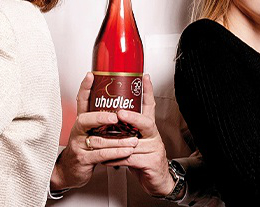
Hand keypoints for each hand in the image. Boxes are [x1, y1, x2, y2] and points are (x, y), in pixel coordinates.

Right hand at [50, 73, 138, 191]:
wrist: (69, 171)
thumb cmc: (83, 148)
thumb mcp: (90, 131)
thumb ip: (102, 120)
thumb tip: (122, 106)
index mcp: (82, 121)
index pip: (81, 101)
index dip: (85, 87)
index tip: (91, 75)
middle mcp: (78, 131)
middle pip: (85, 119)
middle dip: (101, 117)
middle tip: (116, 117)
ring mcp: (79, 145)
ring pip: (98, 140)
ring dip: (117, 140)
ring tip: (133, 140)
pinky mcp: (83, 159)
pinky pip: (100, 155)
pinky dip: (115, 153)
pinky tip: (126, 152)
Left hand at [103, 75, 175, 197]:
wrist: (157, 181)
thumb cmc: (144, 160)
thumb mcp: (135, 141)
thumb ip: (124, 130)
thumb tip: (106, 118)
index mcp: (148, 128)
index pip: (150, 106)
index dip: (148, 91)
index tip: (144, 77)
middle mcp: (153, 135)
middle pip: (146, 122)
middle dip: (132, 117)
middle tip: (119, 114)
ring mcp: (154, 148)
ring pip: (133, 143)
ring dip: (116, 143)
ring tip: (102, 140)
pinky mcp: (151, 162)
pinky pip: (131, 159)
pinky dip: (117, 159)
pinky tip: (108, 160)